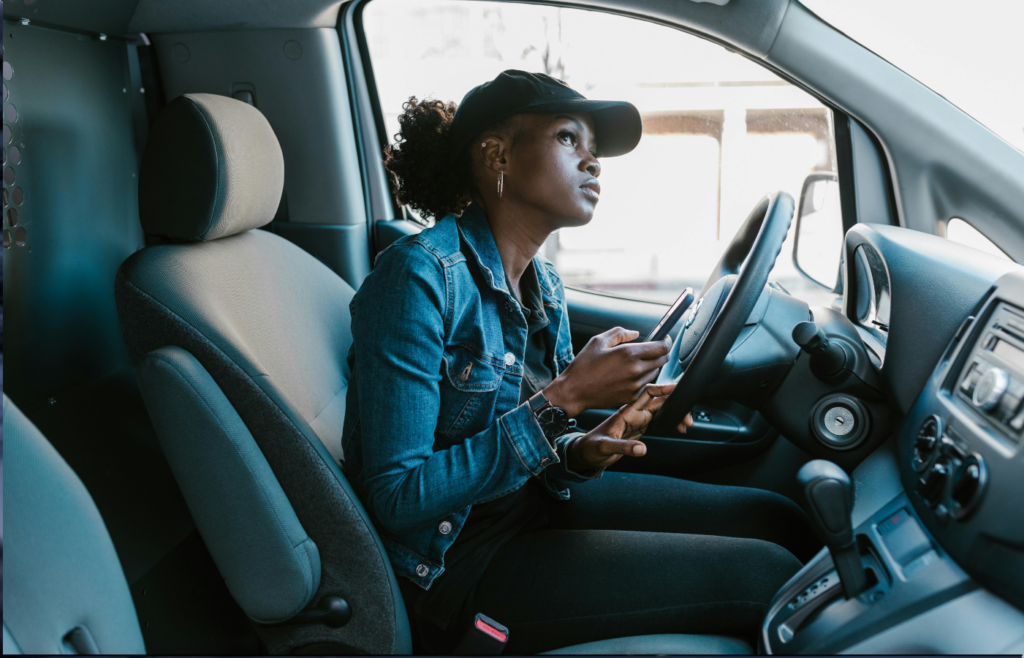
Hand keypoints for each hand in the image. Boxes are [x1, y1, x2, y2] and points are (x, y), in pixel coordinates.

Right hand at [543, 327, 671, 416]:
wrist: (574, 392)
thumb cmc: (583, 366)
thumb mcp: (598, 341)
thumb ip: (620, 333)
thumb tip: (635, 334)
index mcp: (628, 354)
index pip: (661, 347)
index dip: (666, 341)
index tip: (665, 339)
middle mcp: (635, 370)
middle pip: (662, 360)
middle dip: (661, 352)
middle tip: (654, 349)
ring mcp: (635, 386)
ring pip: (655, 373)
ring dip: (651, 366)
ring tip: (637, 362)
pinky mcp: (632, 397)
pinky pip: (645, 385)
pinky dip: (642, 378)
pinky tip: (629, 375)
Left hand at [566, 384, 693, 471]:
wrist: (586, 452)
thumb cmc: (591, 447)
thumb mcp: (605, 447)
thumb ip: (623, 447)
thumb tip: (641, 449)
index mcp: (626, 412)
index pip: (646, 394)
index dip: (662, 389)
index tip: (676, 388)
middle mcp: (633, 413)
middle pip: (658, 402)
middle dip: (675, 405)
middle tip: (688, 416)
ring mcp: (637, 420)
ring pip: (660, 411)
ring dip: (674, 414)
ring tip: (686, 423)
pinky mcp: (639, 428)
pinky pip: (658, 420)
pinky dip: (670, 422)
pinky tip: (678, 426)